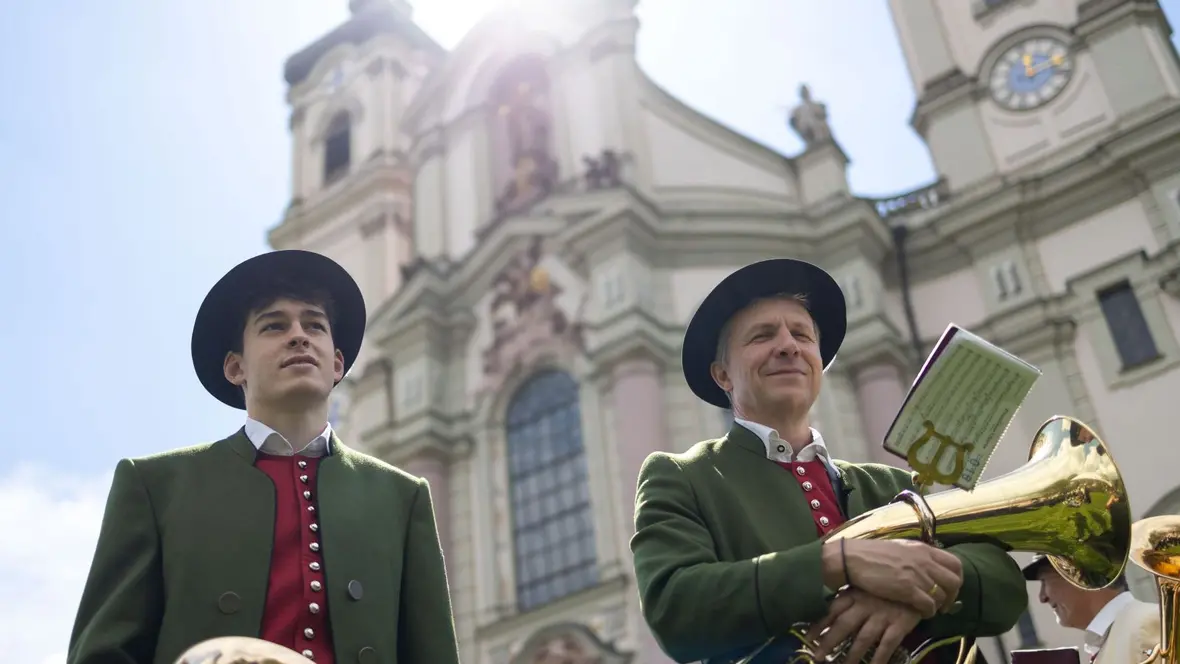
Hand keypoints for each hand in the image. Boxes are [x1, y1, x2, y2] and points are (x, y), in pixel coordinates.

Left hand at [806, 588, 921, 663]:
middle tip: (817, 657)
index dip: (820, 624)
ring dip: (852, 655)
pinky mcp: (900, 624)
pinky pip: (888, 644)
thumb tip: (831, 610)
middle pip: (844, 626)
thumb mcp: (866, 586)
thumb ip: (850, 597)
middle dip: (829, 642)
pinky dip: (880, 658)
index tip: (808, 638)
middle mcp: (866, 605)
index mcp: (855, 594)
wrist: (919, 578)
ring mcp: (883, 615)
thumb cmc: (889, 583)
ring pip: (863, 638)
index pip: (833, 610)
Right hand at [833, 540, 962, 617]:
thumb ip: (917, 556)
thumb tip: (928, 565)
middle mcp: (924, 561)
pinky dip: (928, 612)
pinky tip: (921, 613)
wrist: (852, 559)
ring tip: (930, 609)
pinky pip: (929, 605)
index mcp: (923, 549)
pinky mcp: (907, 589)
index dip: (957, 579)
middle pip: (954, 581)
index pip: (956, 563)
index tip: (950, 588)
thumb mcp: (900, 548)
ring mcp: (917, 575)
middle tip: (944, 604)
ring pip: (942, 595)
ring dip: (939, 605)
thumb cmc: (872, 554)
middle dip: (952, 596)